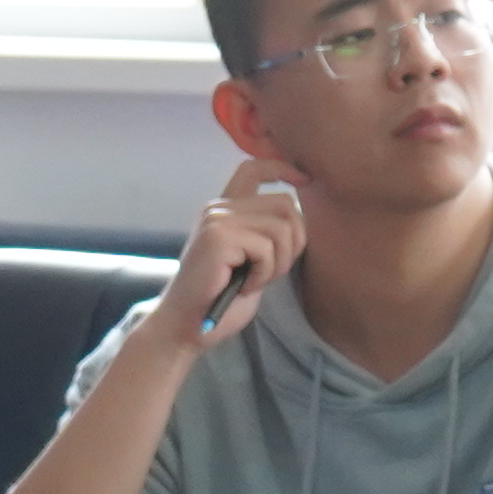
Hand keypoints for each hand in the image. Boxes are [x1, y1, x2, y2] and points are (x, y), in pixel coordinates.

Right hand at [124, 162, 303, 368]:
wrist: (186, 325)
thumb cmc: (220, 299)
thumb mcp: (250, 259)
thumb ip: (266, 234)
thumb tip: (300, 216)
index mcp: (225, 209)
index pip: (255, 167)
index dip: (284, 169)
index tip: (306, 180)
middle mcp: (219, 207)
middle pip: (286, 204)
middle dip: (294, 243)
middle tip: (273, 272)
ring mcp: (217, 219)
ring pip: (282, 228)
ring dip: (279, 264)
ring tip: (255, 280)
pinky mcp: (219, 237)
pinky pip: (267, 249)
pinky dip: (265, 275)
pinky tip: (244, 287)